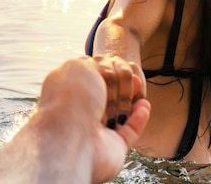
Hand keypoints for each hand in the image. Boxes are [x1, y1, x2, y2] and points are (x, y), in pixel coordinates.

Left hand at [38, 56, 149, 182]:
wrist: (71, 138)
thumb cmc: (72, 99)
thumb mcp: (79, 67)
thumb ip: (91, 65)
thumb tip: (101, 68)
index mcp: (67, 93)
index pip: (88, 78)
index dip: (104, 69)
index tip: (114, 63)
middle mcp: (79, 112)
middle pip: (105, 95)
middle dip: (119, 85)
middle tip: (130, 77)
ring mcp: (95, 131)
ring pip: (118, 113)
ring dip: (129, 99)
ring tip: (138, 86)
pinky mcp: (112, 147)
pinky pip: (129, 131)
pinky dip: (139, 118)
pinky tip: (144, 105)